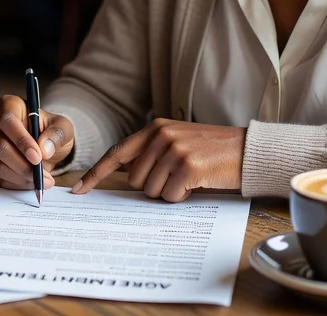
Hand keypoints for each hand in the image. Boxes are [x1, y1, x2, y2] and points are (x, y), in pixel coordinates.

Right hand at [0, 95, 71, 189]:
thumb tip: (44, 148)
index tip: (37, 157)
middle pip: (0, 146)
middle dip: (23, 166)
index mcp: (8, 104)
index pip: (7, 121)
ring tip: (41, 181)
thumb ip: (57, 135)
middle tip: (43, 177)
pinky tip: (29, 181)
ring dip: (21, 177)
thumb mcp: (63, 129)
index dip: (21, 141)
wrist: (43, 146)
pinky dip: (14, 183)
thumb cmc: (50, 132)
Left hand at [74, 119, 244, 201]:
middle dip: (154, 187)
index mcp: (154, 128)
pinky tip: (198, 182)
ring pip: (152, 191)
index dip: (96, 174)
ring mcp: (174, 150)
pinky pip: (171, 196)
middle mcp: (161, 136)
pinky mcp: (188, 167)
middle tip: (177, 177)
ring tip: (190, 177)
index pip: (117, 154)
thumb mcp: (178, 141)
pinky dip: (183, 197)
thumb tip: (126, 175)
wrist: (247, 150)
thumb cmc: (212, 151)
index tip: (78, 190)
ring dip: (170, 192)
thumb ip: (151, 153)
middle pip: (136, 181)